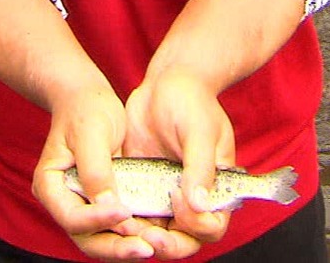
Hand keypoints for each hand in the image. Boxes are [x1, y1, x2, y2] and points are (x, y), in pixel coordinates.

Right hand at [31, 84, 148, 260]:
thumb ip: (96, 171)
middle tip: (146, 247)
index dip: (97, 219)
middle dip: (115, 247)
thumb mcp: (91, 133)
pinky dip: (134, 234)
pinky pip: (117, 228)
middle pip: (86, 238)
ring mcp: (83, 206)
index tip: (124, 210)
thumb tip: (108, 205)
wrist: (91, 100)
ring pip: (102, 240)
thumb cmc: (86, 110)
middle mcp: (64, 202)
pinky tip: (157, 235)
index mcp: (50, 186)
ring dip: (127, 246)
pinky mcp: (102, 205)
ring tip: (156, 245)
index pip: (70, 216)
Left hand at [120, 68, 234, 259]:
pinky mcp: (143, 189)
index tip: (176, 199)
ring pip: (158, 233)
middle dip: (167, 244)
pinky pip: (136, 214)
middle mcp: (193, 198)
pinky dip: (125, 220)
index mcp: (216, 188)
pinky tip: (112, 211)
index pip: (212, 226)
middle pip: (185, 240)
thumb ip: (201, 169)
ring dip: (142, 236)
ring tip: (125, 226)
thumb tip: (199, 205)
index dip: (196, 225)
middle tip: (147, 234)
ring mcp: (166, 196)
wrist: (164, 85)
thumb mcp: (200, 132)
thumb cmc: (192, 103)